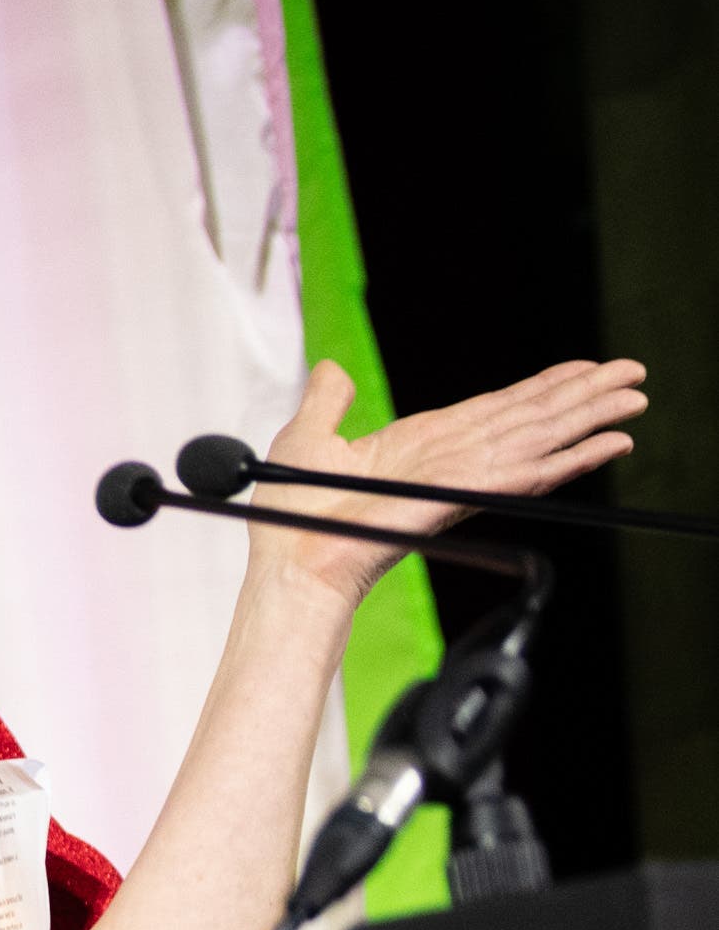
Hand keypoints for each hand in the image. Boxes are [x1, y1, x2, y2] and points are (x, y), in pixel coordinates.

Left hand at [249, 355, 646, 606]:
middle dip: (585, 393)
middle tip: (633, 373)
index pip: (498, 407)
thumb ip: (328, 400)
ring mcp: (463, 477)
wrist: (294, 561)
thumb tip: (332, 368)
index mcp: (423, 444)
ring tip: (636, 396)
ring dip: (592, 414)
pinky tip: (610, 444)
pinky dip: (573, 456)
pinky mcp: (466, 495)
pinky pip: (531, 471)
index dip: (543, 385)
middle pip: (534, 416)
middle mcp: (452, 458)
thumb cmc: (293, 515)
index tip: (581, 368)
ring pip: (543, 436)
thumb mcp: (308, 437)